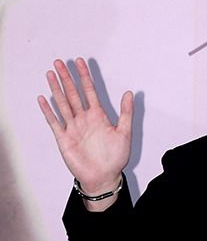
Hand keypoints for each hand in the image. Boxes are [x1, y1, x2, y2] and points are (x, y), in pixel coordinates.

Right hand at [38, 57, 132, 193]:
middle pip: (73, 93)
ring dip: (56, 89)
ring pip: (63, 103)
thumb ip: (126, 113)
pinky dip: (48, 110)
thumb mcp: (125, 133)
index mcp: (98, 116)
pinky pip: (54, 121)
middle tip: (59, 62)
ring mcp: (73, 128)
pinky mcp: (64, 138)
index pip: (89, 91)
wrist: (104, 177)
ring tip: (50, 74)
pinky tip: (44, 98)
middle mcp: (84, 119)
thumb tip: (129, 93)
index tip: (79, 62)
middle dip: (67, 78)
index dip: (84, 76)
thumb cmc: (115, 159)